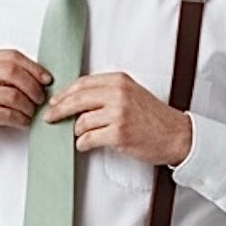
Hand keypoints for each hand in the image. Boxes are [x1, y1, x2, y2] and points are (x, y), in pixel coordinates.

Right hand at [0, 50, 50, 157]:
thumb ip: (2, 75)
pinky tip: (23, 122)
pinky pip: (6, 114)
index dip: (33, 67)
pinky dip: (20, 119)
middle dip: (33, 87)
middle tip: (40, 99)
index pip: (11, 56)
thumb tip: (38, 77)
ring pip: (12, 95)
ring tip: (30, 113)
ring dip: (28, 107)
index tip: (46, 80)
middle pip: (13, 72)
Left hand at [44, 72, 193, 168]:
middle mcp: (118, 94)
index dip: (64, 93)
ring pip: (81, 122)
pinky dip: (82, 144)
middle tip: (49, 118)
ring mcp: (118, 114)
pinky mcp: (118, 133)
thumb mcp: (132, 94)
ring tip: (81, 136)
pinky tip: (85, 145)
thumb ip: (107, 93)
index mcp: (119, 81)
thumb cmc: (153, 118)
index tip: (54, 102)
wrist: (176, 135)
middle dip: (58, 110)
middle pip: (77, 99)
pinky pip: (88, 139)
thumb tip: (76, 100)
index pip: (82, 83)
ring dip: (76, 132)